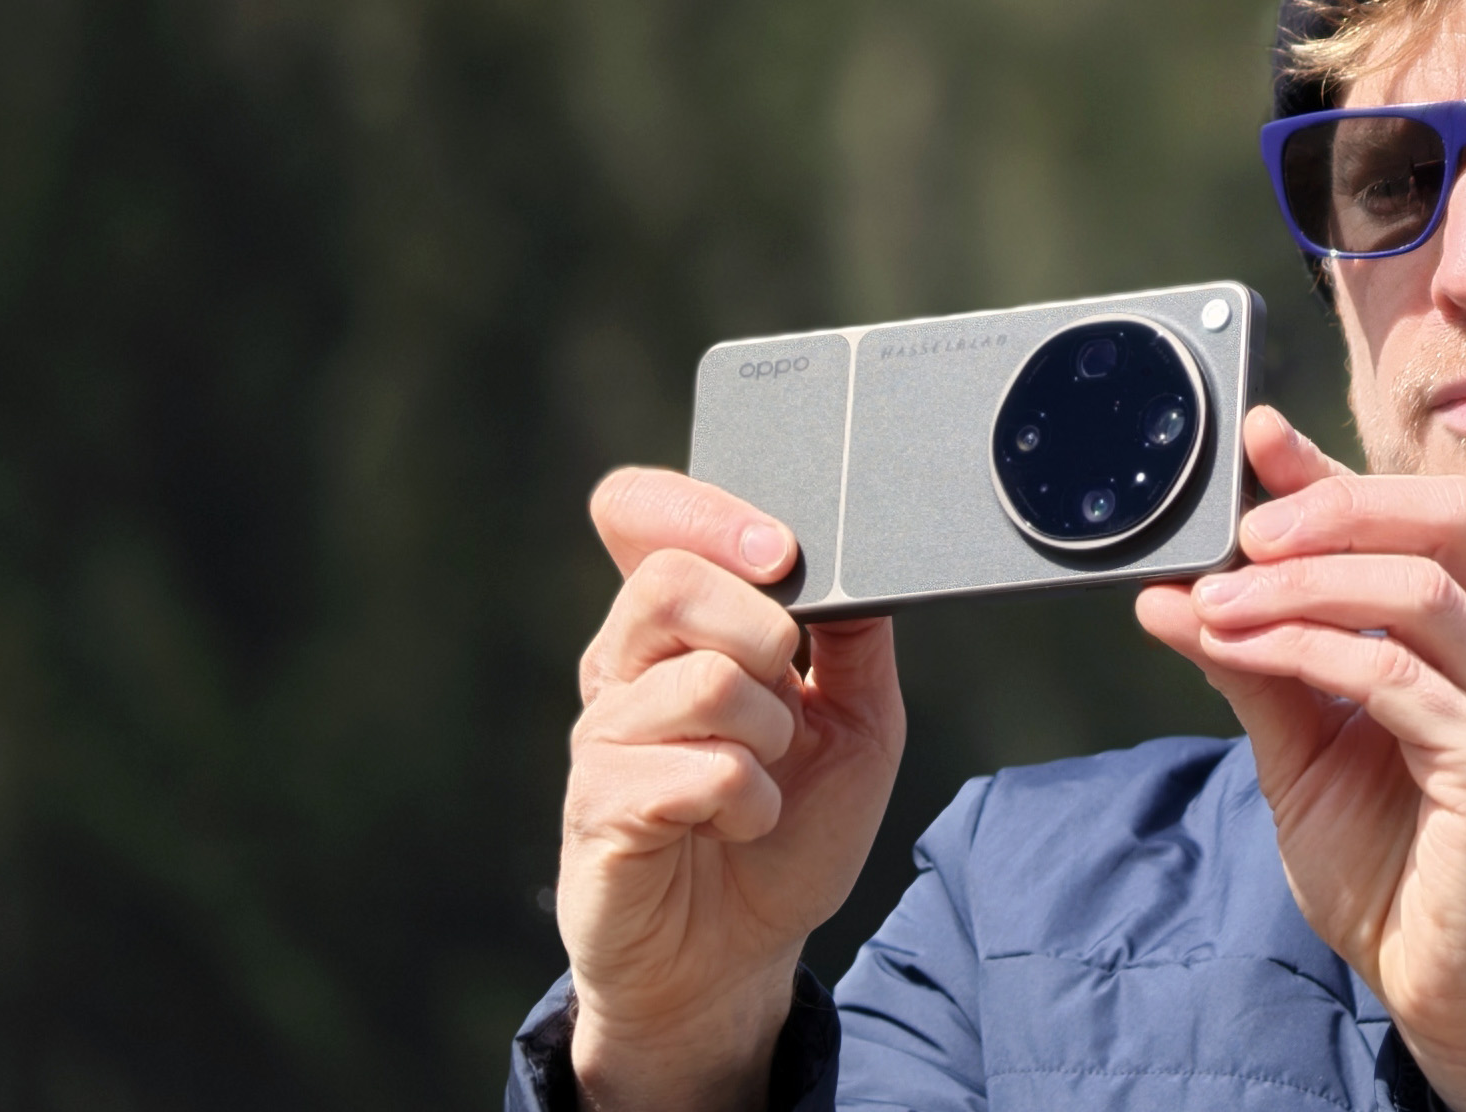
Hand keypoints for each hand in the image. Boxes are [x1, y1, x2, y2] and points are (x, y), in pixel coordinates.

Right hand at [559, 468, 905, 1111]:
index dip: (701, 510)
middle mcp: (624, 666)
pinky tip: (742, 824)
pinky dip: (750, 801)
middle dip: (763, 629)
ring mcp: (603, 734)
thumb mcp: (857, 723)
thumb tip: (866, 568)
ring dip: (772, 735)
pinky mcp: (598, 806)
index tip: (781, 551)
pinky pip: (699, 770)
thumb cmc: (790, 830)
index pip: (641, 515)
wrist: (738, 955)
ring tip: (768, 777)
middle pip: (672, 580)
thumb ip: (857, 639)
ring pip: (704, 679)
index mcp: (676, 626)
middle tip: (792, 690)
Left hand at [1136, 408, 1465, 1111]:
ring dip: (1303, 582)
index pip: (1427, 514)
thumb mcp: (1306, 741)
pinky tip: (1245, 649)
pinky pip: (1395, 672)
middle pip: (1452, 517)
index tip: (1256, 441)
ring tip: (1218, 600)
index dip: (1339, 472)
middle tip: (1241, 530)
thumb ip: (1258, 657)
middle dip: (1337, 505)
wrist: (1442, 982)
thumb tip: (1171, 589)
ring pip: (1419, 586)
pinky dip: (1308, 646)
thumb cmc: (1389, 859)